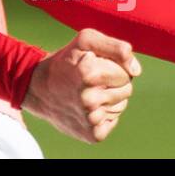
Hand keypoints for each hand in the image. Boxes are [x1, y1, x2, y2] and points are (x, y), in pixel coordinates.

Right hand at [23, 28, 139, 142]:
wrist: (38, 88)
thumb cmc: (66, 61)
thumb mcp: (86, 40)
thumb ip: (116, 47)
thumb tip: (136, 70)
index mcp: (89, 73)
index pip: (127, 73)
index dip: (114, 67)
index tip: (96, 66)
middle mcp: (89, 98)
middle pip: (127, 90)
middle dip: (114, 82)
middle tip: (91, 80)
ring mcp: (91, 119)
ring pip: (121, 106)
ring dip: (109, 98)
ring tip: (87, 92)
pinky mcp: (93, 134)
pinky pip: (113, 121)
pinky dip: (104, 114)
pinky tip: (87, 108)